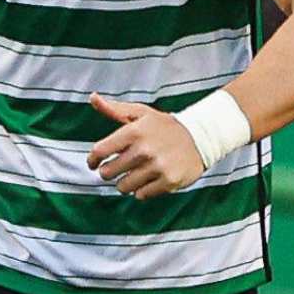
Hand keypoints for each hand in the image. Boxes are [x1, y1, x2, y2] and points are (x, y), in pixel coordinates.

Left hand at [85, 93, 203, 199]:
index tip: (94, 164)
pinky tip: (147, 181)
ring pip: (123, 187)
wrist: (201, 137)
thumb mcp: (140, 113)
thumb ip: (114, 109)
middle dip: (108, 173)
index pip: (100, 151)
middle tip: (114, 170)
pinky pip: (142, 195)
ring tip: (131, 176)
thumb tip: (92, 98)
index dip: (93, 160)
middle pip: (108, 172)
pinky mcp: (170, 181)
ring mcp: (157, 166)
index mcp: (133, 132)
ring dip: (124, 184)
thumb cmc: (164, 126)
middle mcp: (144, 150)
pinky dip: (141, 191)